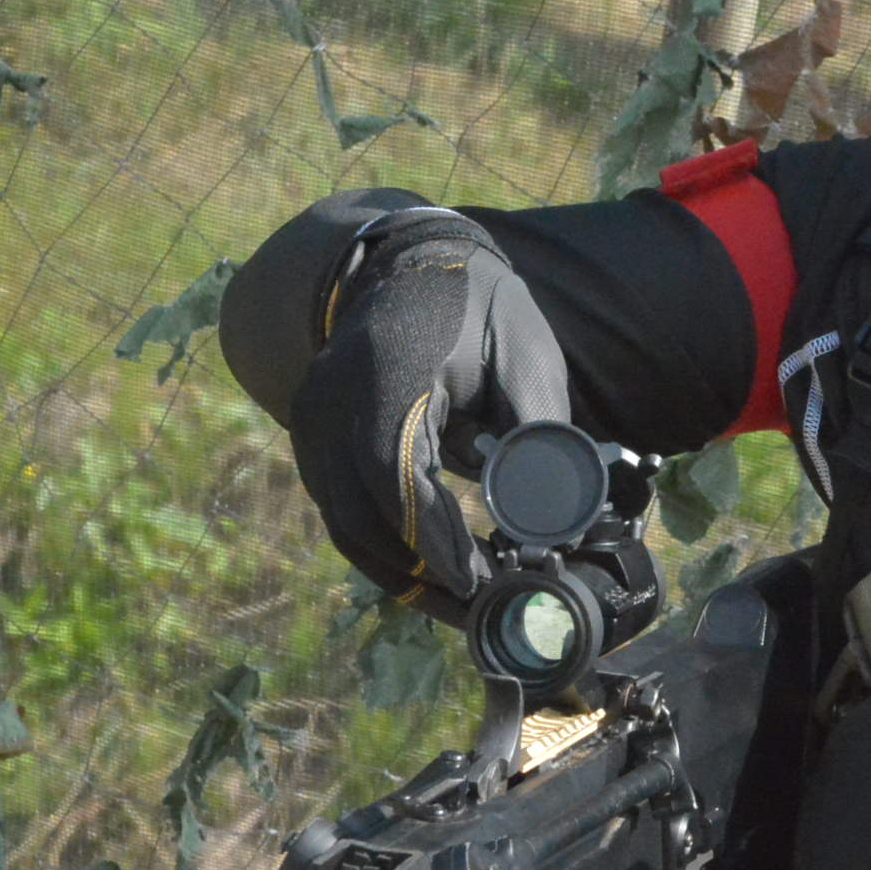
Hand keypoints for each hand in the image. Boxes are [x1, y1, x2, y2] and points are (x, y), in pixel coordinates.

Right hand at [288, 211, 569, 622]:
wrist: (411, 261)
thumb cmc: (479, 307)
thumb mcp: (526, 356)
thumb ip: (540, 433)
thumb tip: (560, 517)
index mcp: (386, 374)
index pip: (396, 471)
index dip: (434, 536)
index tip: (478, 581)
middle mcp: (331, 401)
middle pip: (363, 514)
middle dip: (424, 572)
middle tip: (483, 608)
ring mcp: (310, 420)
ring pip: (345, 523)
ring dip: (402, 572)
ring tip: (464, 603)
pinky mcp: (310, 437)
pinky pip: (340, 509)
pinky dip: (383, 546)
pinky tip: (432, 571)